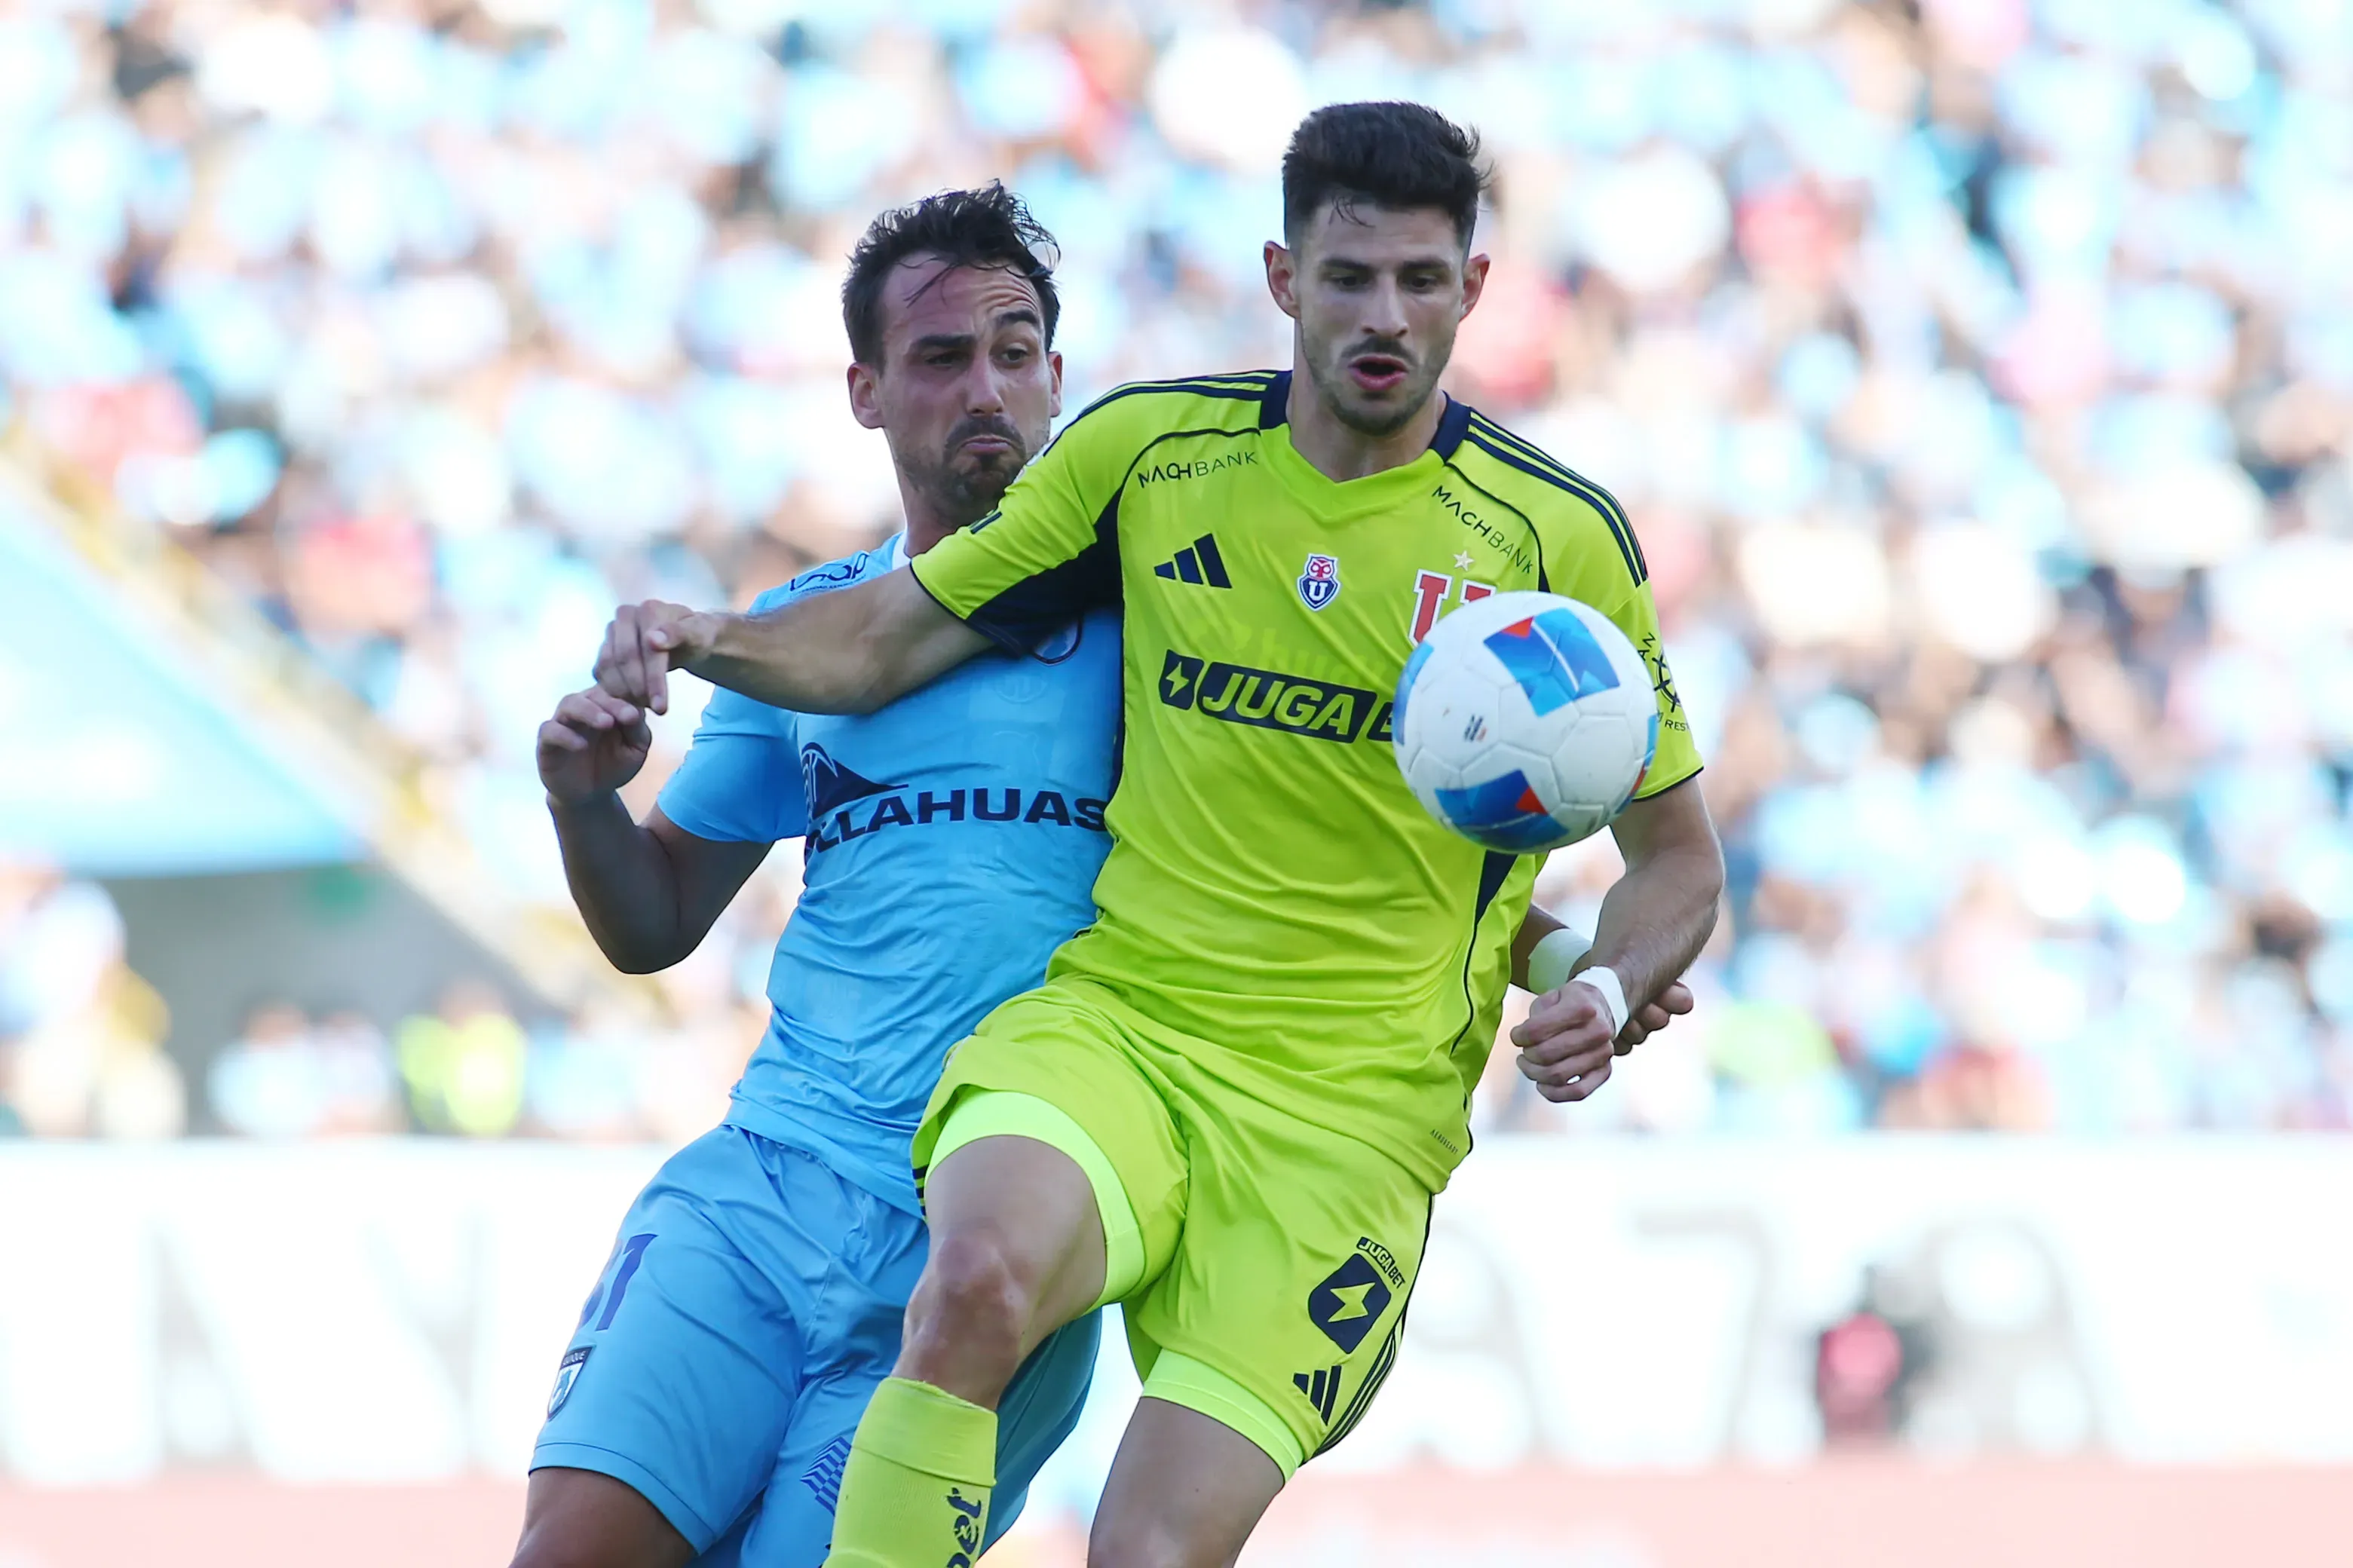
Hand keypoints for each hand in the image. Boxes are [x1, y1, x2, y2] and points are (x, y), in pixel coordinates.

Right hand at [537, 687, 652, 805]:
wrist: (591, 794)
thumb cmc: (615, 765)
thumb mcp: (635, 750)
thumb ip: (638, 730)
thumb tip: (636, 710)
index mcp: (605, 705)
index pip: (615, 690)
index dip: (629, 696)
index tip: (643, 710)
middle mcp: (583, 709)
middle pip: (593, 694)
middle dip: (612, 703)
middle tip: (628, 716)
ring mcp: (563, 723)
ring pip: (569, 703)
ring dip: (588, 711)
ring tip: (606, 723)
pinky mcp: (546, 742)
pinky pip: (550, 730)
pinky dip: (565, 735)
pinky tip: (581, 746)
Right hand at [594, 600, 720, 715]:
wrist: (688, 639)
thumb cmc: (697, 637)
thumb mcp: (699, 636)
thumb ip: (679, 634)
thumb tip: (651, 639)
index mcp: (649, 610)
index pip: (647, 649)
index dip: (654, 680)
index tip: (661, 708)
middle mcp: (625, 617)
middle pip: (623, 658)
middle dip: (639, 689)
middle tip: (653, 710)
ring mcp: (612, 632)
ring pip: (608, 666)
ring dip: (623, 692)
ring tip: (644, 707)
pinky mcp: (605, 648)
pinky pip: (601, 673)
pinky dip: (614, 691)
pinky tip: (631, 704)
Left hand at [1509, 976, 1696, 1103]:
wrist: (1603, 1008)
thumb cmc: (1572, 1003)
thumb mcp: (1551, 997)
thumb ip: (1535, 1016)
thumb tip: (1525, 1039)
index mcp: (1582, 1007)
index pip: (1537, 1030)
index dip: (1519, 1036)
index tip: (1516, 1036)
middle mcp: (1597, 1031)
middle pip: (1546, 1055)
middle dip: (1527, 1056)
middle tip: (1524, 1052)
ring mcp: (1603, 1053)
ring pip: (1559, 1076)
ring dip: (1535, 1074)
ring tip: (1530, 1066)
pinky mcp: (1605, 1071)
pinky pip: (1578, 1092)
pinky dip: (1554, 1094)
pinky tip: (1542, 1085)